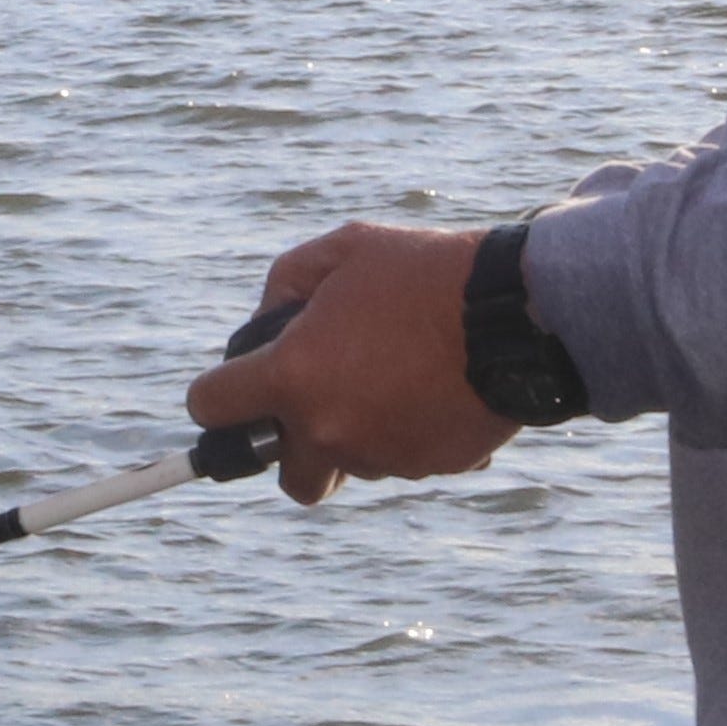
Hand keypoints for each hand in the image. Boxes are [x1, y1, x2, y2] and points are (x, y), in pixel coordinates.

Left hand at [180, 221, 519, 505]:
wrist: (515, 312)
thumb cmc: (423, 273)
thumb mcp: (341, 251)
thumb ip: (283, 286)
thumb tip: (264, 330)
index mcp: (291, 378)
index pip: (211, 408)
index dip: (216, 394)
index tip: (234, 385)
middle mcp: (328, 430)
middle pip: (285, 474)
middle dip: (292, 445)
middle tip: (319, 402)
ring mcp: (380, 456)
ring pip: (348, 466)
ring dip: (354, 434)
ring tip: (389, 377)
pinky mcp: (428, 467)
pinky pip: (400, 461)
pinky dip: (404, 435)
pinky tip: (428, 390)